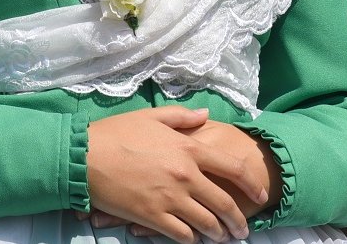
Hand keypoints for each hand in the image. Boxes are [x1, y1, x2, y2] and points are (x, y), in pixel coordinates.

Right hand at [87, 107, 268, 243]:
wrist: (86, 155)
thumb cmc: (117, 133)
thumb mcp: (152, 116)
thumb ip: (183, 117)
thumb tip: (207, 115)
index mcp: (189, 148)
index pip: (232, 168)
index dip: (251, 184)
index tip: (260, 194)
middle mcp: (186, 175)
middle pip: (224, 203)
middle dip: (237, 220)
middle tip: (242, 230)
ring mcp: (170, 198)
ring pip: (206, 223)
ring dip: (217, 234)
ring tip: (221, 239)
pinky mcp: (152, 216)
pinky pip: (181, 234)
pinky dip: (191, 240)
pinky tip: (193, 240)